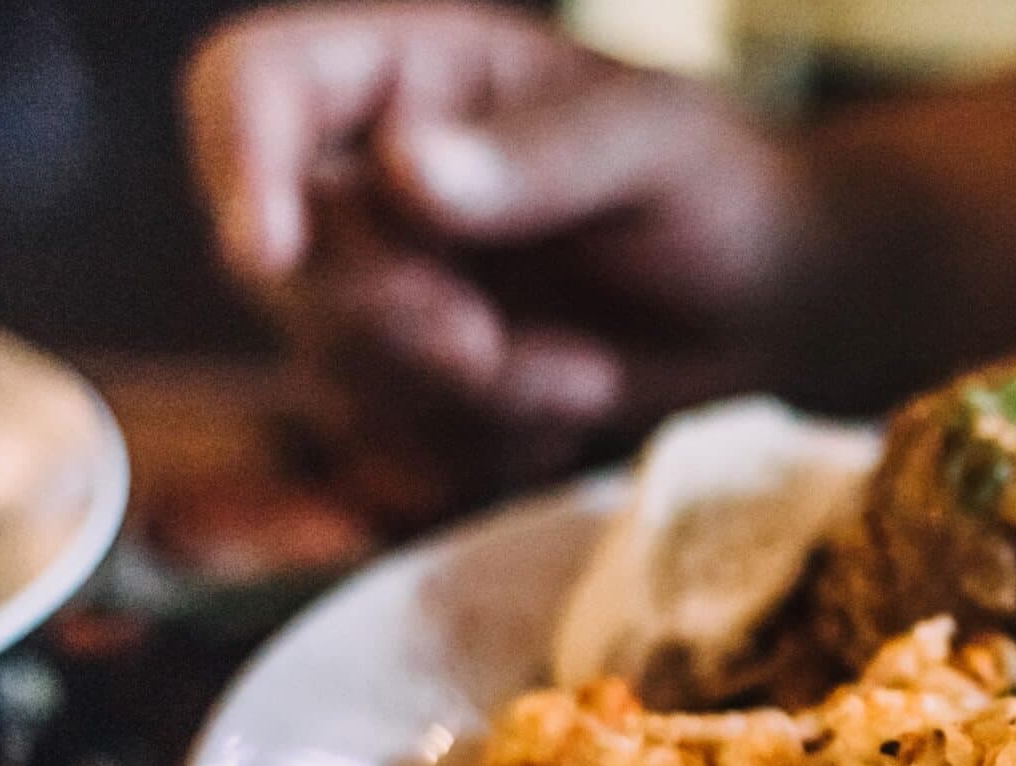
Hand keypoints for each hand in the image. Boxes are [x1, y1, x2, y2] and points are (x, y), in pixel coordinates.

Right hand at [182, 3, 804, 512]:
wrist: (776, 306)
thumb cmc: (725, 190)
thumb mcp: (655, 150)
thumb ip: (540, 157)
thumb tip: (407, 167)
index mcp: (407, 74)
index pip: (249, 84)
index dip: (239, 163)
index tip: (275, 253)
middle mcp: (367, 172)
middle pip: (279, 261)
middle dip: (388, 322)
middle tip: (491, 345)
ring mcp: (382, 281)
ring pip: (333, 365)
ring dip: (457, 396)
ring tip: (583, 371)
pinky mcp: (411, 381)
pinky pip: (390, 439)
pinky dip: (480, 442)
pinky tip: (566, 401)